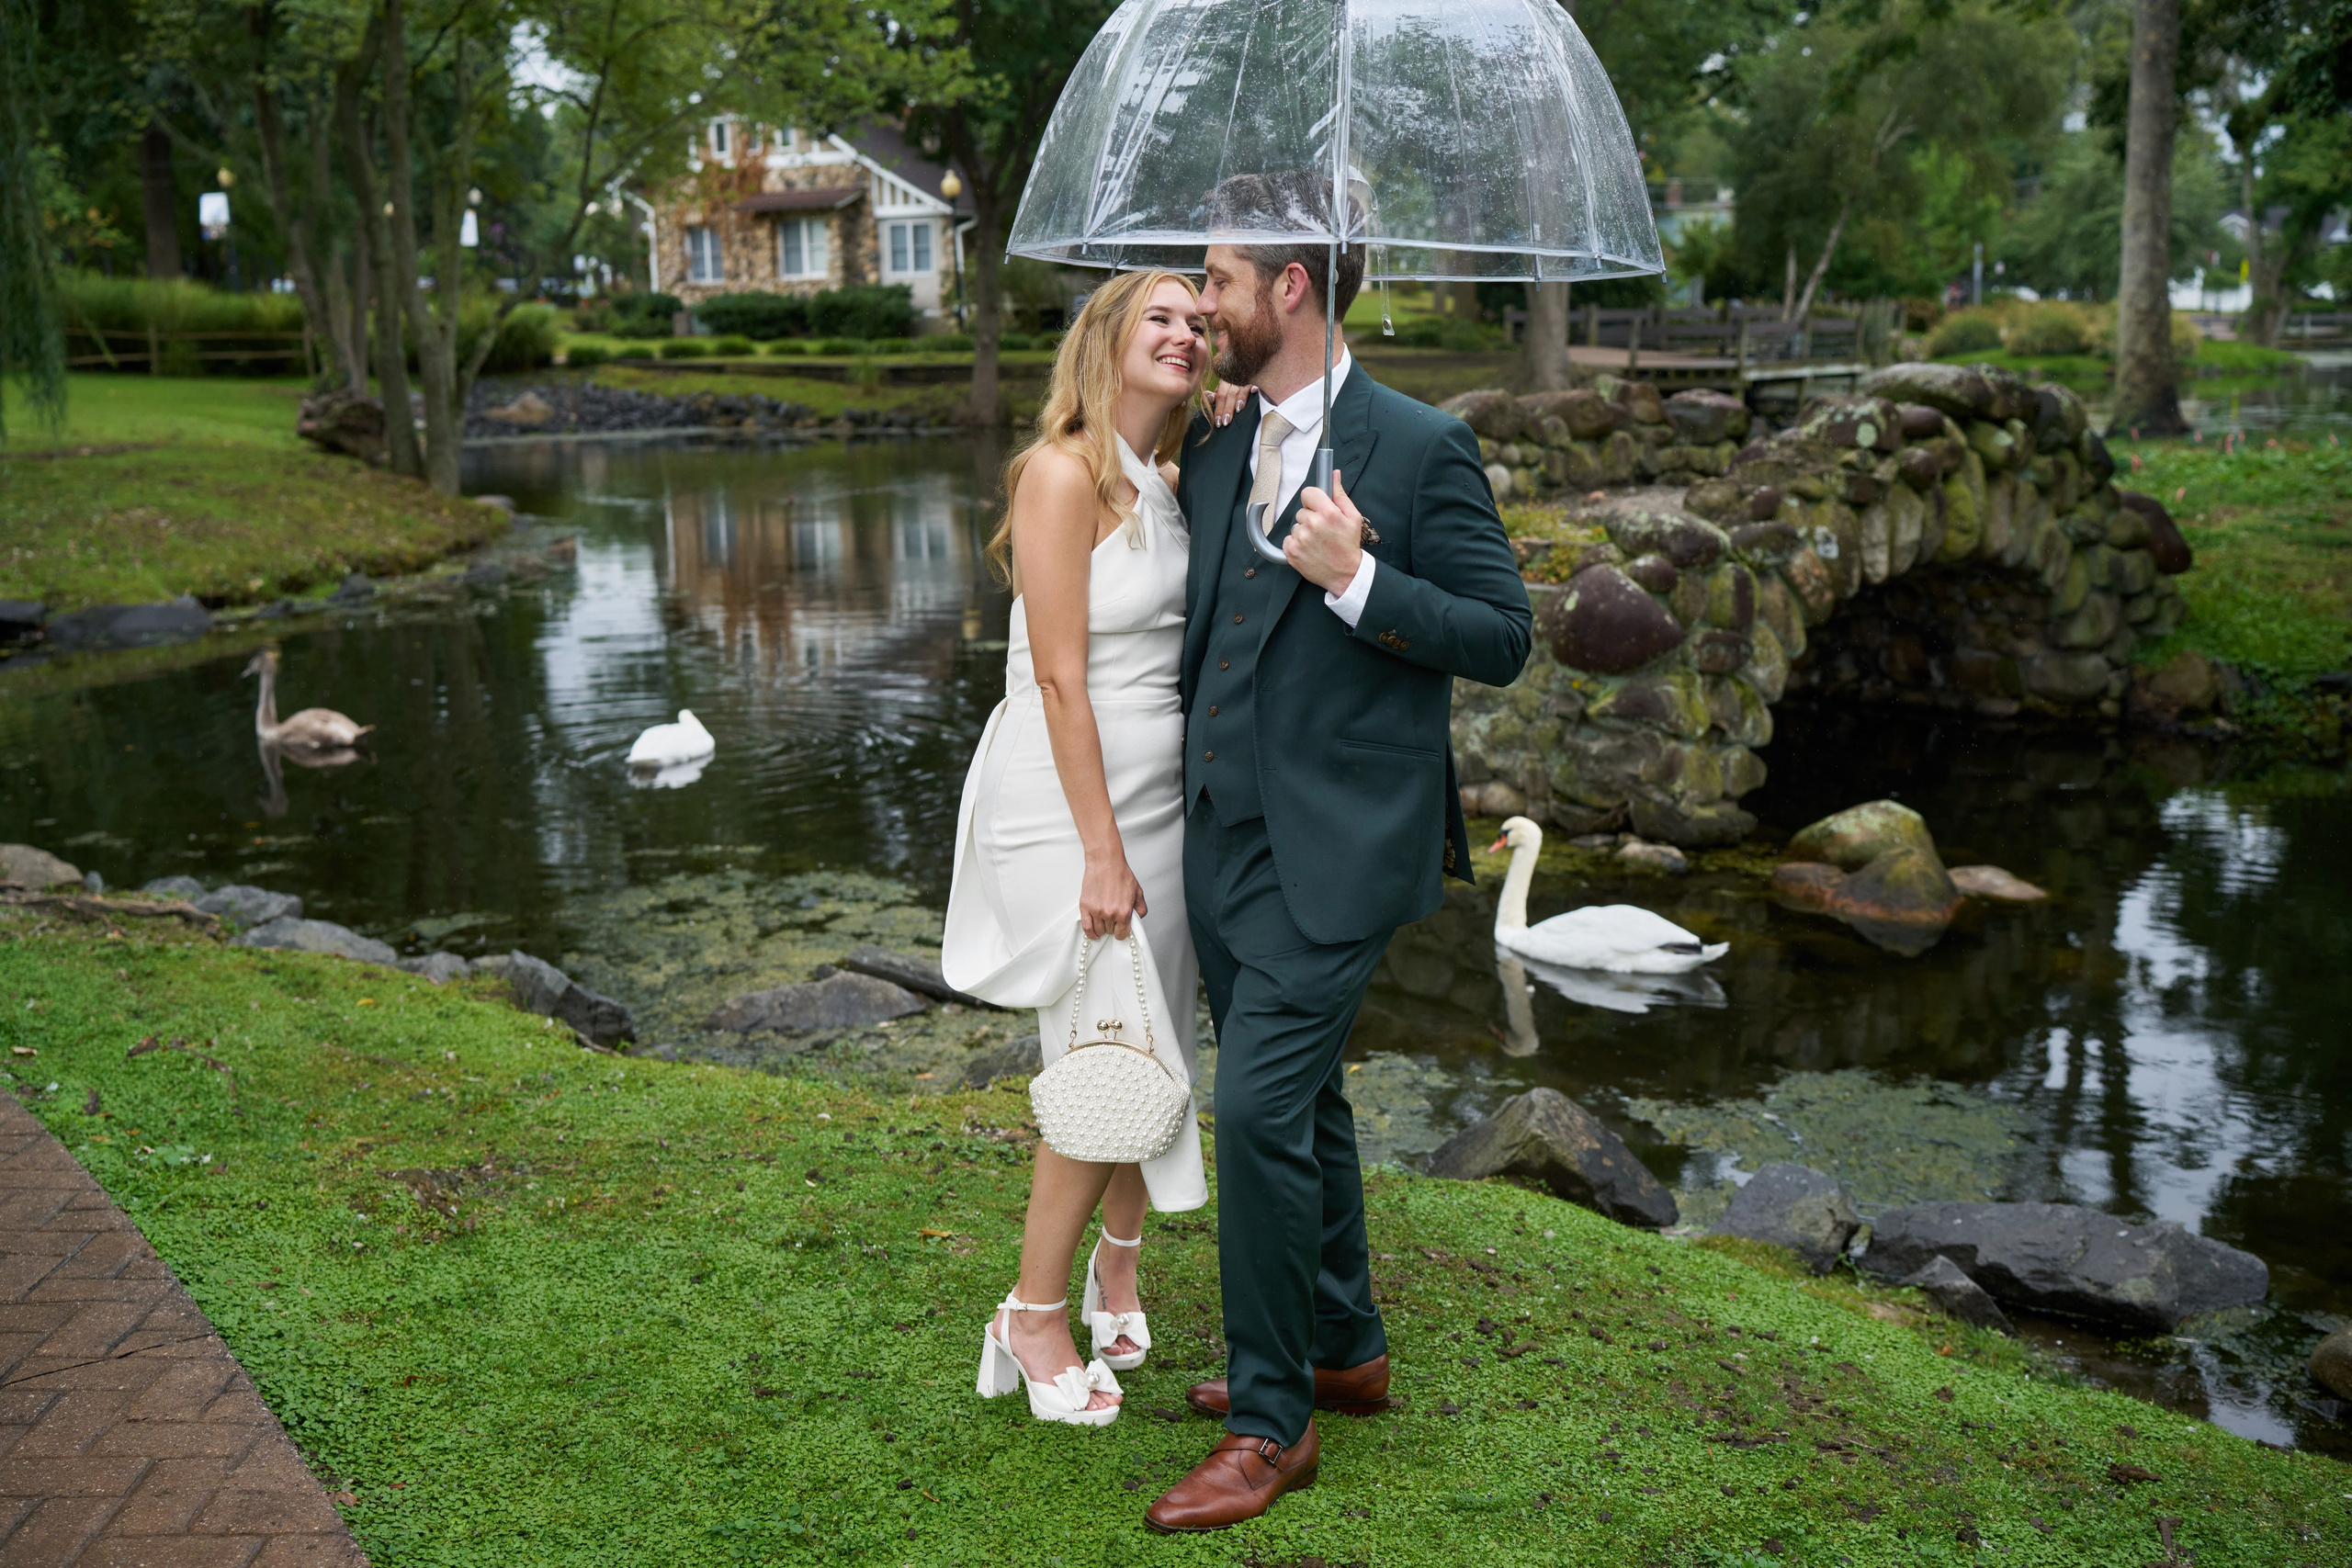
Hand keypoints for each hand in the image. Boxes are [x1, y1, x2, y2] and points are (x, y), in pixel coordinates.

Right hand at [1079, 848, 1146, 940]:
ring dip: (1102, 928)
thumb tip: (1137, 920)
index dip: (1122, 932)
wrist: (1106, 862)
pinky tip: (1094, 933)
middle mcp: (1109, 914)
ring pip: (1099, 931)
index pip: (1122, 934)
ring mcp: (1096, 911)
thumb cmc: (1120, 874)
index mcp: (1123, 912)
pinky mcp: (1085, 907)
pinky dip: (1090, 933)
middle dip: (1112, 927)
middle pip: (1110, 932)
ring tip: (1104, 921)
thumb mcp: (1138, 892)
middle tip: (1113, 919)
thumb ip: (1140, 909)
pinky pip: (1086, 928)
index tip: (1121, 929)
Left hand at [1209, 381, 1256, 427]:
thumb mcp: (1224, 387)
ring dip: (1240, 399)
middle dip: (1227, 408)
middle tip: (1226, 422)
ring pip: (1241, 389)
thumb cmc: (1236, 382)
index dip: (1218, 409)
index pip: (1220, 396)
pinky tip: (1254, 391)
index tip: (1218, 422)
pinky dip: (1254, 385)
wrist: (1249, 369)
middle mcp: (1234, 378)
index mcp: (1225, 380)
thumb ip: (1218, 394)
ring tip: (1238, 410)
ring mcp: (1245, 377)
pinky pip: (1254, 381)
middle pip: (1229, 394)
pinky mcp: (1256, 377)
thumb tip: (1209, 397)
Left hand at [1286, 469, 1367, 594]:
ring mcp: (1301, 538)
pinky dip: (1296, 544)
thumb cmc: (1348, 546)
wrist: (1345, 574)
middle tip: (1323, 531)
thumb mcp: (1352, 517)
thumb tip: (1333, 475)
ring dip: (1304, 532)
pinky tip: (1309, 549)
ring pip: (1296, 526)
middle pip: (1301, 511)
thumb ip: (1339, 494)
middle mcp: (1313, 524)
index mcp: (1328, 513)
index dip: (1313, 499)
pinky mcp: (1292, 551)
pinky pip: (1288, 539)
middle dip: (1310, 518)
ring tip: (1318, 542)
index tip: (1317, 507)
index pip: (1308, 493)